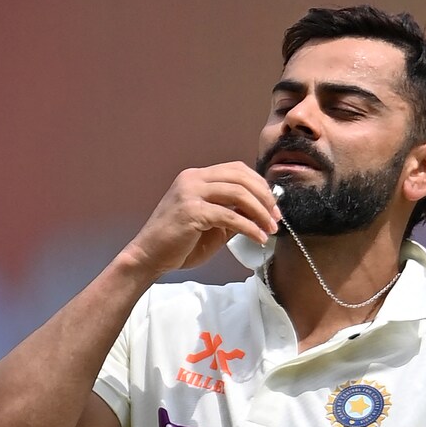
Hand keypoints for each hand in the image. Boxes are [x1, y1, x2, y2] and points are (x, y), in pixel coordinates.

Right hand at [121, 162, 279, 277]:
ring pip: (238, 194)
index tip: (274, 205)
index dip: (260, 185)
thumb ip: (232, 213)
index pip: (237, 169)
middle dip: (265, 197)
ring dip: (260, 212)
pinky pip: (230, 216)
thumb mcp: (212, 224)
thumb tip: (262, 212)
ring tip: (270, 229)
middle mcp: (193, 179)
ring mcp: (190, 193)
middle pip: (241, 177)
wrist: (149, 257)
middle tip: (276, 217)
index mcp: (197, 177)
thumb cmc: (179, 243)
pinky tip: (258, 238)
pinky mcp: (191, 212)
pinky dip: (249, 227)